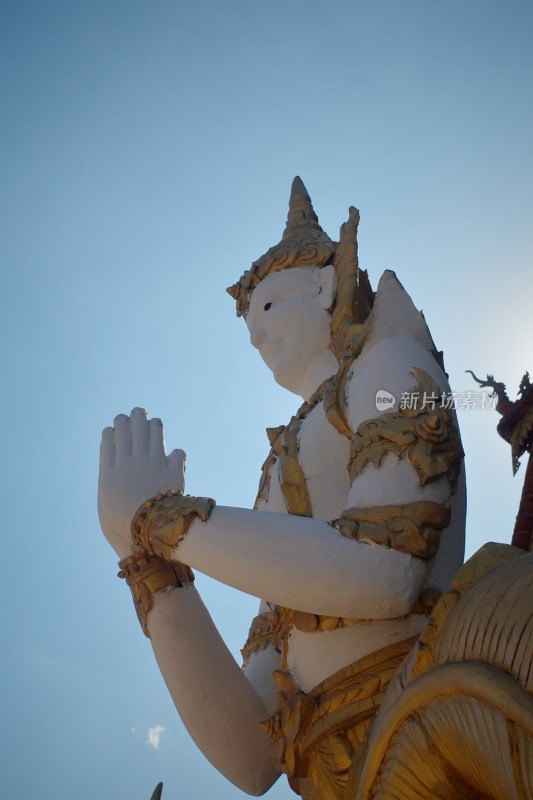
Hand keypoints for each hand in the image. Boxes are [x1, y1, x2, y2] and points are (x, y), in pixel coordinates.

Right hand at [98, 407, 185, 558]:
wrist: (145, 536)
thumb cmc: (120, 527)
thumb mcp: (106, 503)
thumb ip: (109, 481)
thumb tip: (113, 469)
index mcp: (110, 470)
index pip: (110, 435)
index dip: (115, 429)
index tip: (119, 431)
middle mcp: (130, 461)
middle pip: (129, 424)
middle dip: (134, 417)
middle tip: (138, 416)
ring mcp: (152, 462)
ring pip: (153, 428)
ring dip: (153, 425)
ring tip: (154, 428)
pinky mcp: (173, 470)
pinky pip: (178, 452)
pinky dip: (176, 456)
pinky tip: (174, 460)